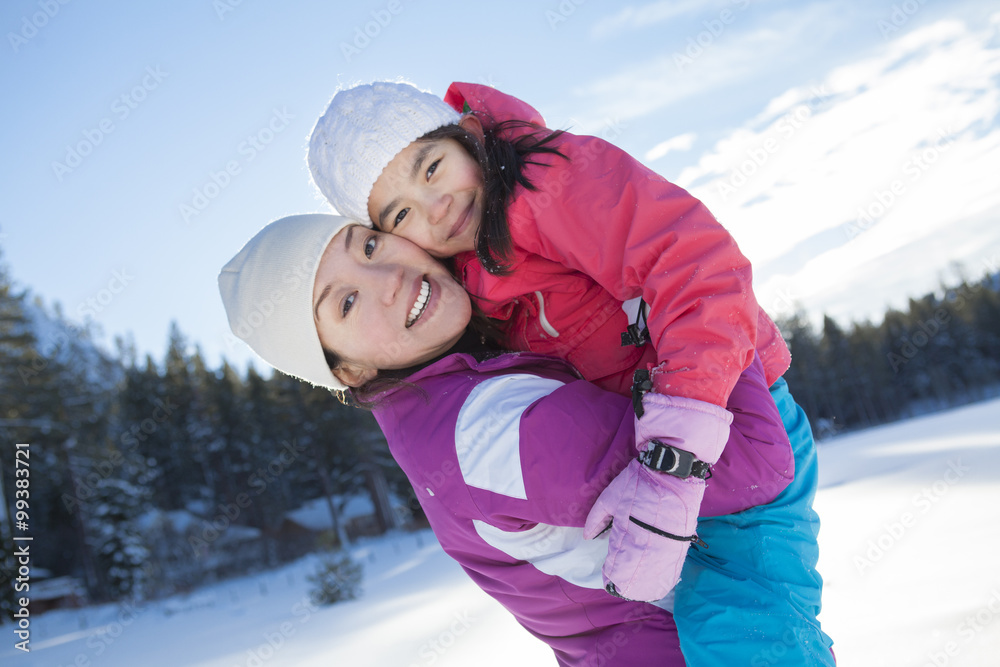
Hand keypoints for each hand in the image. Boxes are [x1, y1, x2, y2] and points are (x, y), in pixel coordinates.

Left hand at [583, 459, 704, 601]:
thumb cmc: (638, 482)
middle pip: (636, 577)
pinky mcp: (682, 543)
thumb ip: (596, 519)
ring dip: (645, 586)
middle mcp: (648, 545)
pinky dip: (663, 579)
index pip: (618, 566)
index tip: (608, 579)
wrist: (672, 470)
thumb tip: (587, 537)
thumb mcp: (609, 497)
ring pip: (656, 578)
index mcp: (628, 534)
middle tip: (620, 586)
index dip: (612, 576)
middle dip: (627, 585)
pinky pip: (672, 570)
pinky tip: (657, 585)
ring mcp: (667, 546)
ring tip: (637, 589)